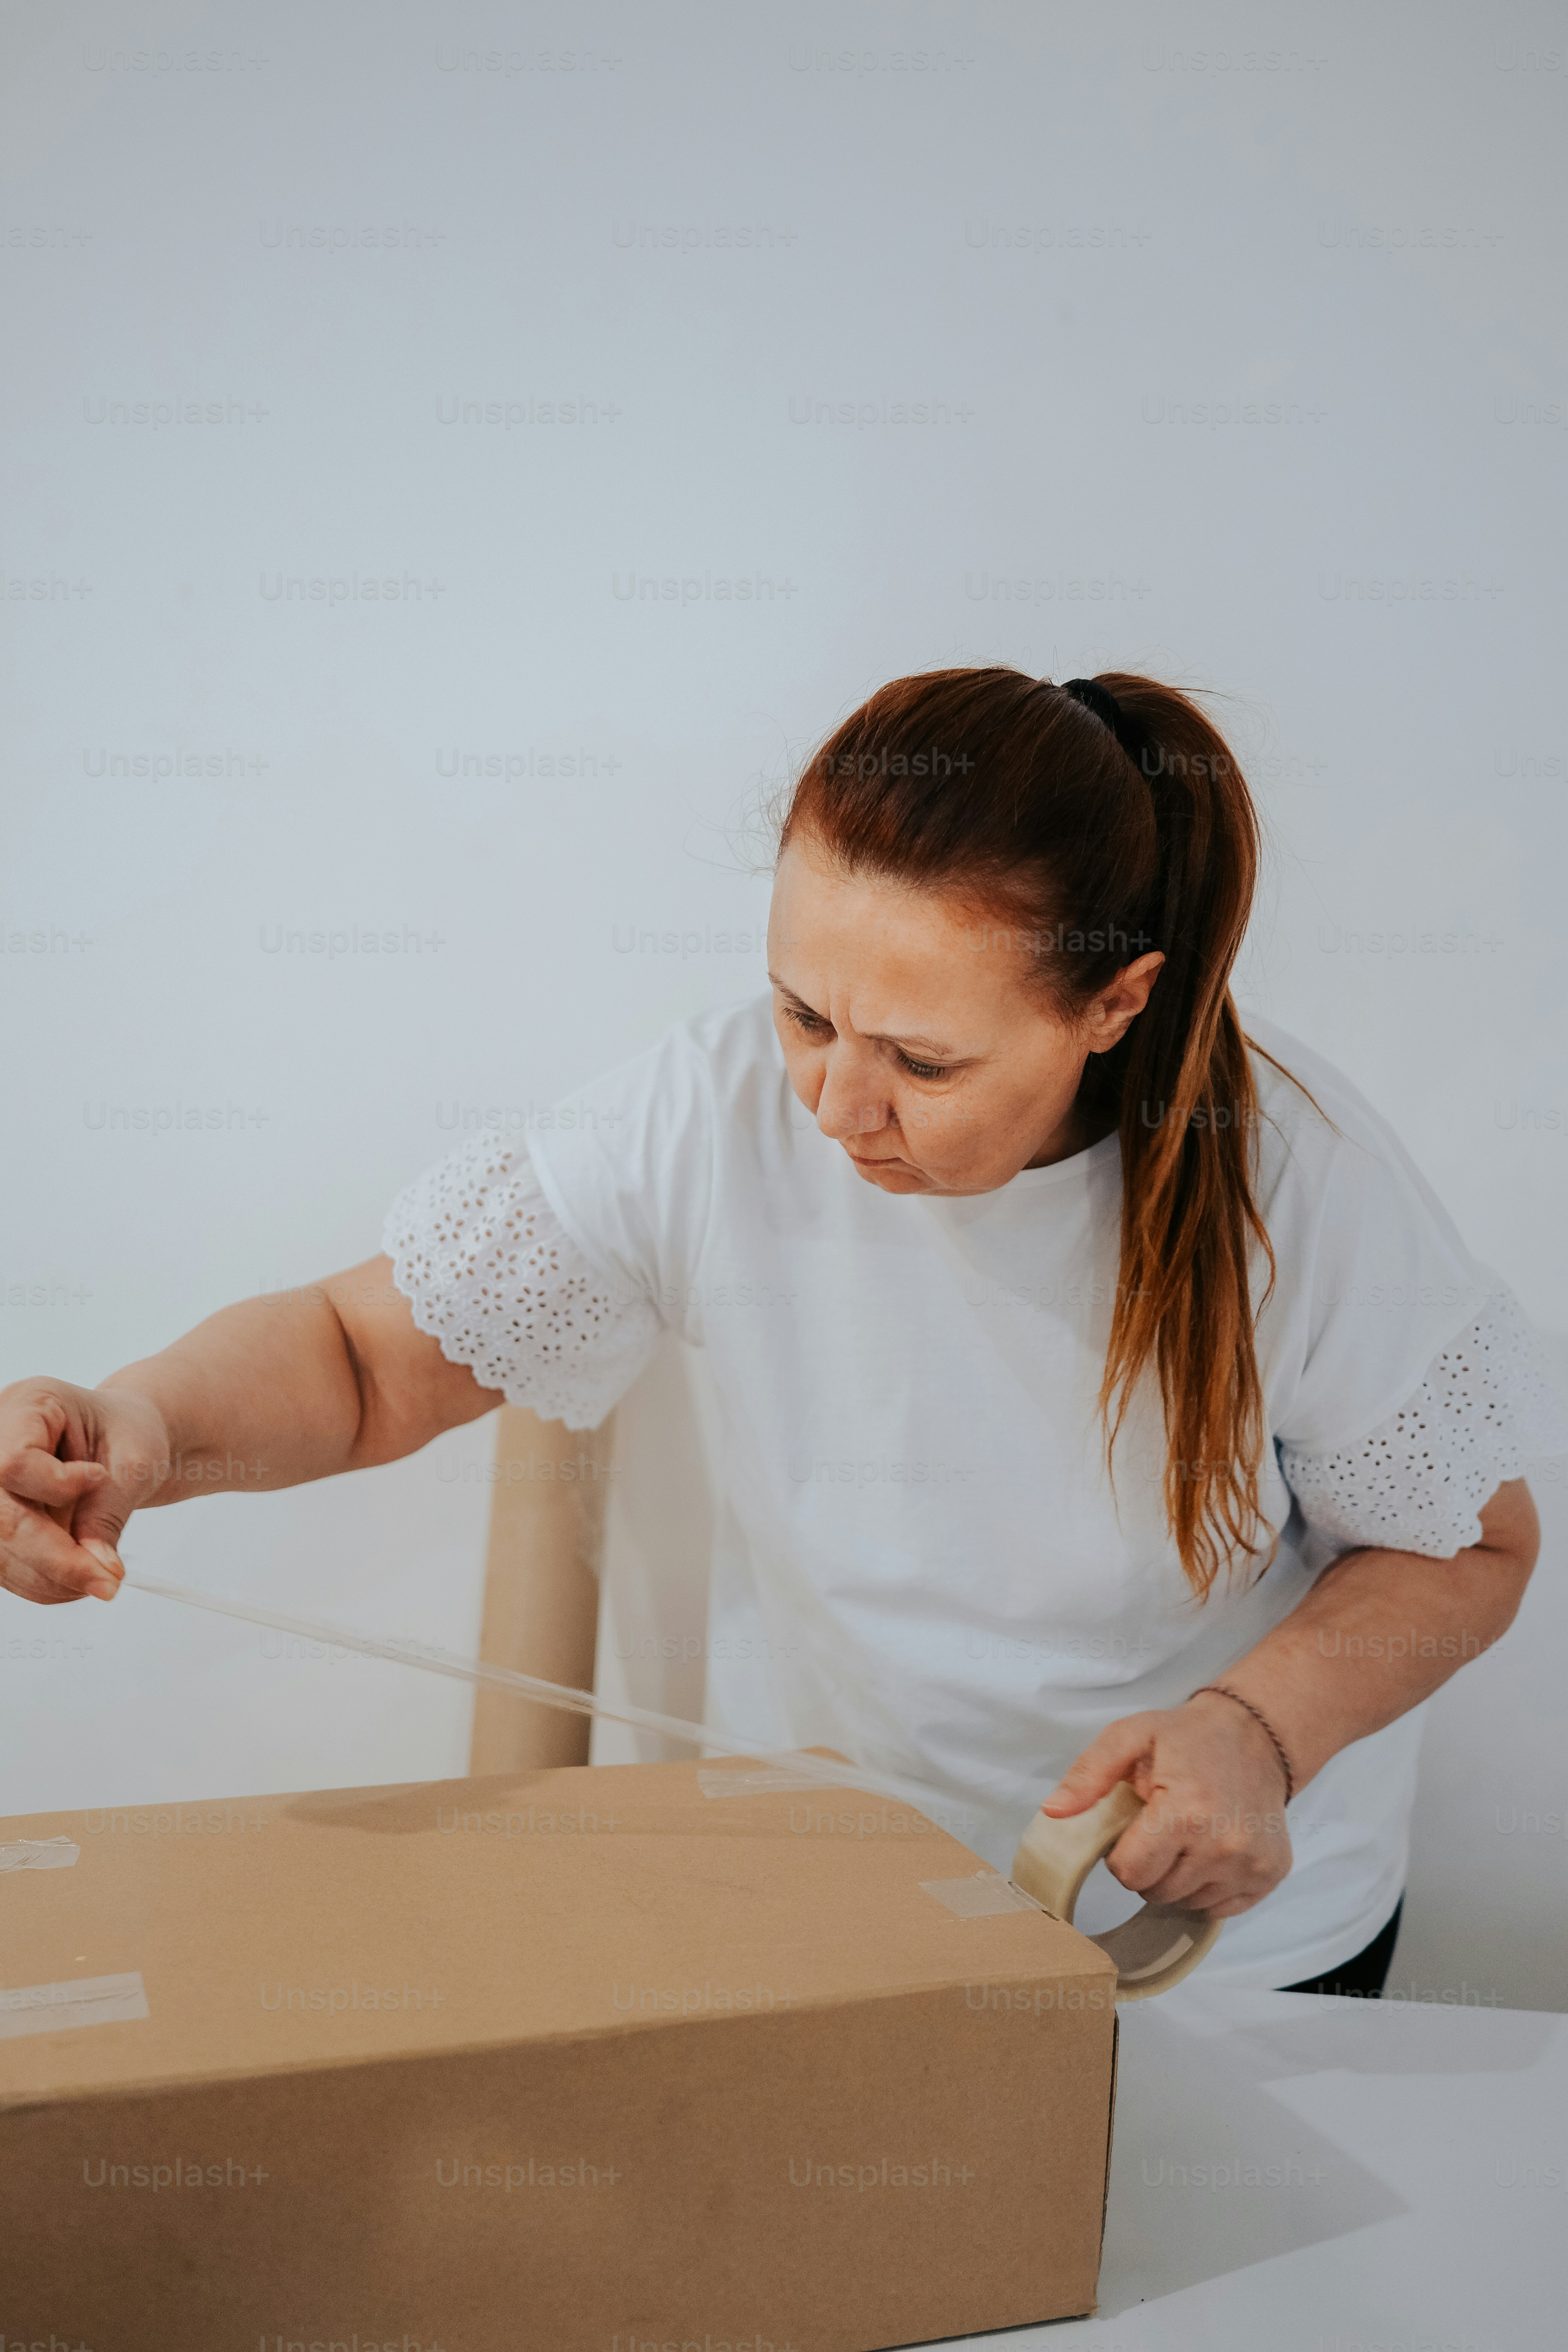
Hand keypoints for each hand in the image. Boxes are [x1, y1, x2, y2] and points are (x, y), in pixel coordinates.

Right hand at [0, 1378, 171, 1604]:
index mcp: (27, 1405)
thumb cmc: (125, 1433)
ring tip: (101, 1578)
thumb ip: (108, 1513)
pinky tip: (79, 1578)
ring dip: (52, 1578)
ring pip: (1, 1551)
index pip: (13, 1462)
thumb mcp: (133, 1461)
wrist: (120, 1439)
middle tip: (108, 1581)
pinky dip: (45, 1582)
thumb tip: (98, 1568)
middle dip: (57, 1558)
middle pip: (2, 1515)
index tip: (100, 1480)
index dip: (56, 1487)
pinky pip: (7, 1566)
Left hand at [1041, 1690, 1293, 1917]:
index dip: (1121, 1855)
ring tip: (1187, 1836)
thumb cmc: (1188, 1738)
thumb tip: (1053, 1812)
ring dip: (1178, 1878)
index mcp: (1185, 1813)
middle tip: (1161, 1829)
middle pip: (1157, 1893)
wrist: (1256, 1735)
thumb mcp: (1130, 1738)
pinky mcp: (1271, 1874)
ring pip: (1187, 1904)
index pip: (1130, 1873)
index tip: (1133, 1829)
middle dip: (1149, 1867)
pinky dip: (1208, 1887)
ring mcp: (1251, 1864)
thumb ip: (1088, 1775)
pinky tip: (1211, 1850)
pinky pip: (1220, 1908)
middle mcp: (1223, 1846)